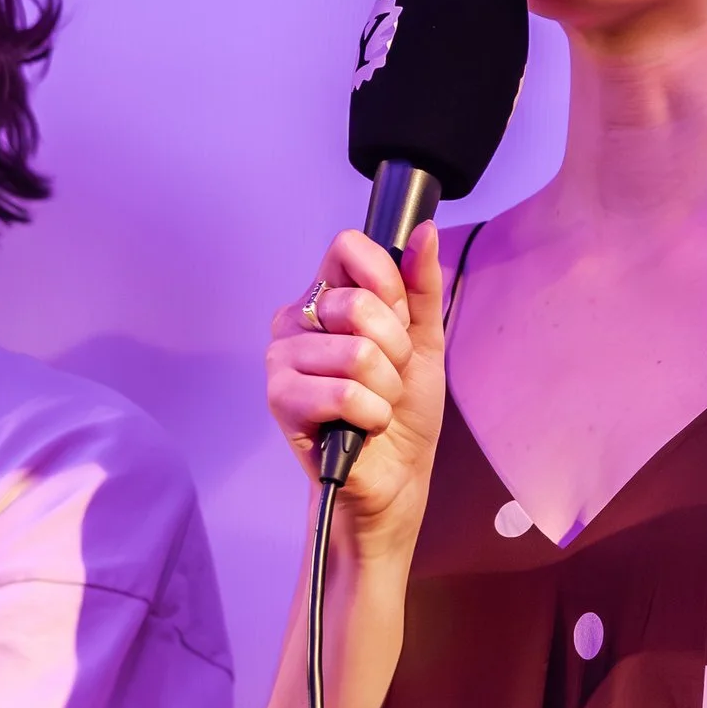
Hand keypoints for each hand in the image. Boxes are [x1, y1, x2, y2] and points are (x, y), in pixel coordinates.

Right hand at [265, 220, 448, 538]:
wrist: (396, 476)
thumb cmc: (404, 410)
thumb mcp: (425, 340)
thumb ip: (422, 285)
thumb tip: (424, 231)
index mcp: (328, 296)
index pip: (347, 247)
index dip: (386, 281)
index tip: (399, 318)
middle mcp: (297, 319)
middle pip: (357, 303)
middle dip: (395, 349)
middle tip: (388, 375)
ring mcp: (283, 358)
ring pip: (356, 353)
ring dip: (385, 389)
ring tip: (375, 405)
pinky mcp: (280, 399)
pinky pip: (343, 392)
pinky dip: (371, 414)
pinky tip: (362, 425)